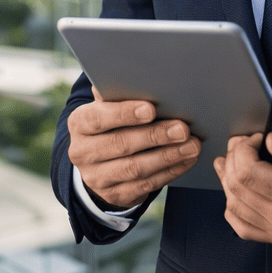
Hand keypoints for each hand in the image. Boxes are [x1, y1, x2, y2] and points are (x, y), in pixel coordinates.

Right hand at [66, 87, 200, 208]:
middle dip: (155, 136)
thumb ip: (117, 95)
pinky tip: (186, 160)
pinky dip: (170, 172)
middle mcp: (82, 152)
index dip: (125, 114)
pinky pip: (145, 185)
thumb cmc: (111, 124)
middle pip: (121, 144)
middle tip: (183, 129)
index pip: (98, 119)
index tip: (151, 109)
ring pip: (135, 168)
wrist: (99, 163)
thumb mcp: (107, 108)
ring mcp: (97, 178)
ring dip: (168, 156)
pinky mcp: (115, 195)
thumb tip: (135, 77)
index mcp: (79, 124)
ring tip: (192, 146)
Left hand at [213, 132, 271, 244]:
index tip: (257, 138)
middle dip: (233, 158)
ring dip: (228, 180)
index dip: (244, 147)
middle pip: (235, 187)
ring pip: (233, 207)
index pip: (246, 172)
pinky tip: (238, 189)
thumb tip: (271, 141)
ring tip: (237, 160)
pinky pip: (242, 227)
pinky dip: (233, 206)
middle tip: (246, 144)